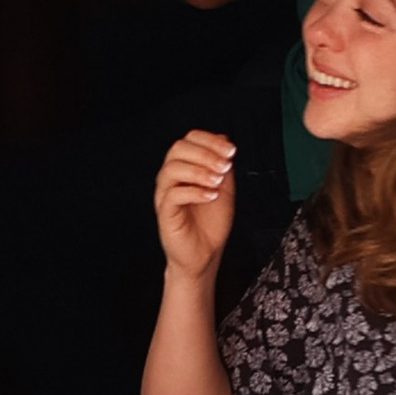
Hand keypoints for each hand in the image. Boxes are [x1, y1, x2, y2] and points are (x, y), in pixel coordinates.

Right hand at [155, 129, 236, 276]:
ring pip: (172, 169)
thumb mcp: (224, 188)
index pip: (189, 140)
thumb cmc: (211, 224)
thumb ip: (222, 165)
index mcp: (185, 168)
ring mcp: (165, 194)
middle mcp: (171, 178)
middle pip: (178, 149)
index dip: (209, 140)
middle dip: (205, 154)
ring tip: (217, 182)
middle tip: (225, 166)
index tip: (230, 151)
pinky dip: (195, 191)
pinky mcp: (165, 213)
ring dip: (199, 171)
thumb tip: (224, 140)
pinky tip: (210, 196)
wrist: (205, 254)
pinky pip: (173, 194)